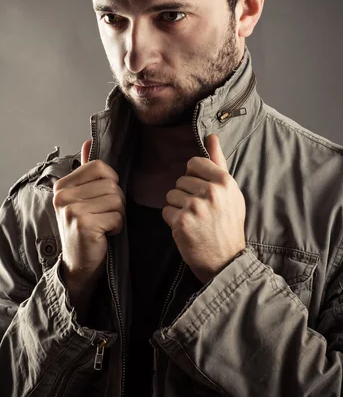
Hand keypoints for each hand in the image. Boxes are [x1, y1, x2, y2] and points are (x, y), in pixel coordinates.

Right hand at [53, 138, 125, 293]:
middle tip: (104, 215)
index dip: (110, 181)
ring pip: (116, 200)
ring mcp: (71, 210)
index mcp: (62, 185)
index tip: (102, 198)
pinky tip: (104, 235)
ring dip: (117, 215)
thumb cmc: (84, 228)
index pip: (99, 166)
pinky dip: (116, 228)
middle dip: (116, 201)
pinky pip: (116, 217)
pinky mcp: (83, 224)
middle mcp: (63, 195)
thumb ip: (86, 170)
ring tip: (103, 225)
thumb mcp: (82, 197)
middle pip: (111, 184)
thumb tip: (88, 141)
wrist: (78, 264)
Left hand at [162, 134, 245, 283]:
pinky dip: (173, 221)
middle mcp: (211, 191)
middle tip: (200, 212)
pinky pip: (166, 211)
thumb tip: (211, 136)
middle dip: (186, 194)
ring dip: (178, 208)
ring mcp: (195, 207)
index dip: (194, 177)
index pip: (194, 163)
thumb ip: (218, 162)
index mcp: (224, 181)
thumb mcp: (231, 192)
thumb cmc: (228, 224)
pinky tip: (187, 229)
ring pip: (171, 195)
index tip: (201, 191)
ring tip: (194, 220)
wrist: (226, 260)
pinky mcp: (181, 221)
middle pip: (181, 180)